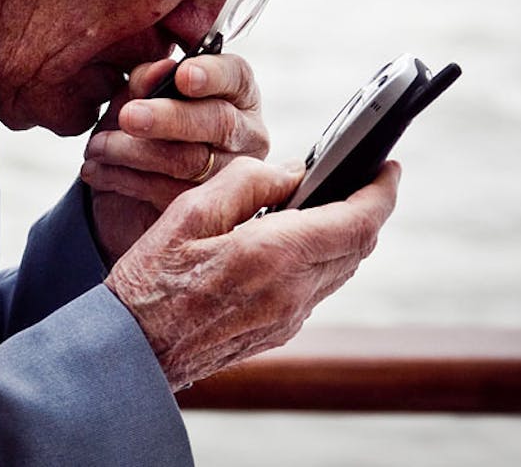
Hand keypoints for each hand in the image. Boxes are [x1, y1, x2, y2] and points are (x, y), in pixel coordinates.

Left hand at [80, 54, 269, 262]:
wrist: (128, 191)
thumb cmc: (142, 128)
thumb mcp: (138, 96)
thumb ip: (148, 79)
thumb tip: (160, 69)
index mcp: (236, 93)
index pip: (236, 75)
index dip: (212, 74)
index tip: (182, 76)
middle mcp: (246, 132)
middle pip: (218, 121)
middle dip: (170, 117)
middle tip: (129, 116)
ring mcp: (234, 174)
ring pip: (190, 161)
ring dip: (134, 152)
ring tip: (97, 147)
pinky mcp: (210, 209)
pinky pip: (170, 194)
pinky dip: (127, 180)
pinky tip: (98, 172)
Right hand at [104, 157, 399, 390]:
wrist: (132, 352)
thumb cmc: (151, 280)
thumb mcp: (190, 213)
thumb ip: (247, 183)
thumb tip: (294, 171)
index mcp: (273, 255)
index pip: (357, 221)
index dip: (381, 191)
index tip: (388, 167)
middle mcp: (292, 292)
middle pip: (358, 246)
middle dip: (367, 208)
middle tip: (361, 177)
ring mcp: (288, 318)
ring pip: (342, 269)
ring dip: (347, 234)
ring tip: (330, 202)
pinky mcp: (278, 332)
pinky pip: (318, 289)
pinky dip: (322, 258)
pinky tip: (296, 240)